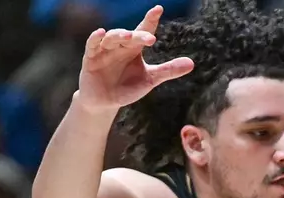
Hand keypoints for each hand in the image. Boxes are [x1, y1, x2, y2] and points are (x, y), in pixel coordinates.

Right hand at [77, 6, 193, 111]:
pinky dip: (96, 38)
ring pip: (111, 37)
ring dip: (119, 35)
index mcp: (134, 48)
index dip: (150, 20)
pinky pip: (92, 45)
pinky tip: (101, 33)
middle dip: (139, 35)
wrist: (105, 101)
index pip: (143, 30)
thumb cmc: (128, 86)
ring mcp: (104, 50)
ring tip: (129, 36)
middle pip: (130, 35)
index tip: (159, 9)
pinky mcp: (91, 58)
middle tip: (151, 38)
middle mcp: (120, 46)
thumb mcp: (150, 79)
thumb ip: (168, 70)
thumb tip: (192, 63)